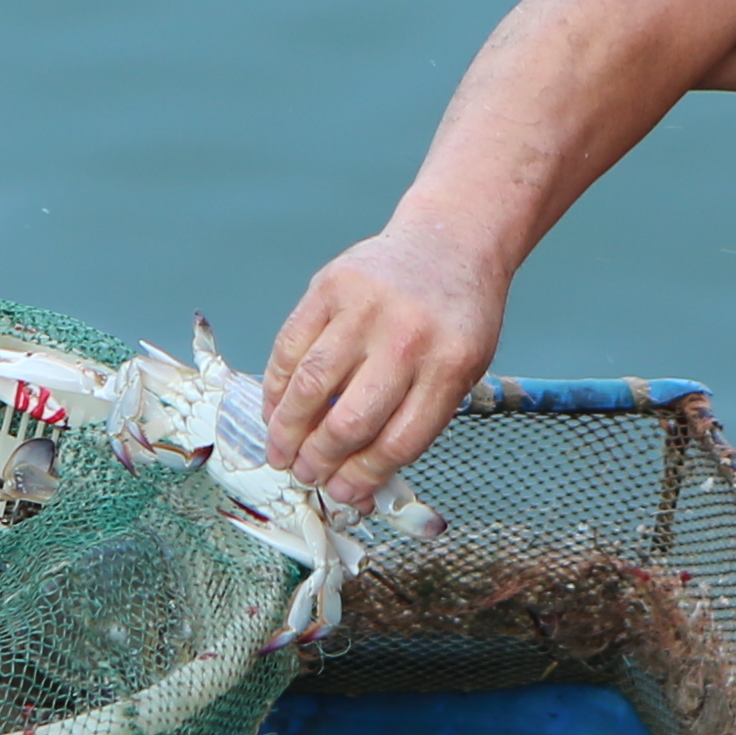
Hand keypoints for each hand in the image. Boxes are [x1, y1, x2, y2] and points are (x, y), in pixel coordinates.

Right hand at [264, 217, 505, 514]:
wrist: (451, 241)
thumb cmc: (455, 319)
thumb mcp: (461, 371)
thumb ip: (416, 422)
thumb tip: (359, 487)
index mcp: (450, 367)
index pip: (398, 442)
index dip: (364, 477)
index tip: (344, 494)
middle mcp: (407, 338)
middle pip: (351, 420)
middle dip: (321, 461)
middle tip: (306, 476)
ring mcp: (366, 309)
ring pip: (311, 386)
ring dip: (288, 431)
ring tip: (281, 455)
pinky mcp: (330, 285)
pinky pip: (290, 346)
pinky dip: (275, 385)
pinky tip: (274, 410)